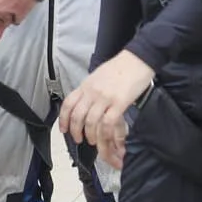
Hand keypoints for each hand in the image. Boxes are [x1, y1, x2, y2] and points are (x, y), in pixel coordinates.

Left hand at [58, 50, 154, 169]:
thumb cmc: (121, 67)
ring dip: (90, 135)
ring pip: (91, 122)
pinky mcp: (119, 103)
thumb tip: (86, 102)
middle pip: (77, 116)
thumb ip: (90, 90)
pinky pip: (108, 123)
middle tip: (78, 139)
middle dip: (75, 131)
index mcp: (86, 85)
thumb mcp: (98, 76)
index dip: (63, 119)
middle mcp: (92, 92)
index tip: (63, 129)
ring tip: (92, 141)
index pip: (68, 104)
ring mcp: (105, 98)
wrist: (138, 59)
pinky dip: (106, 135)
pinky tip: (106, 139)